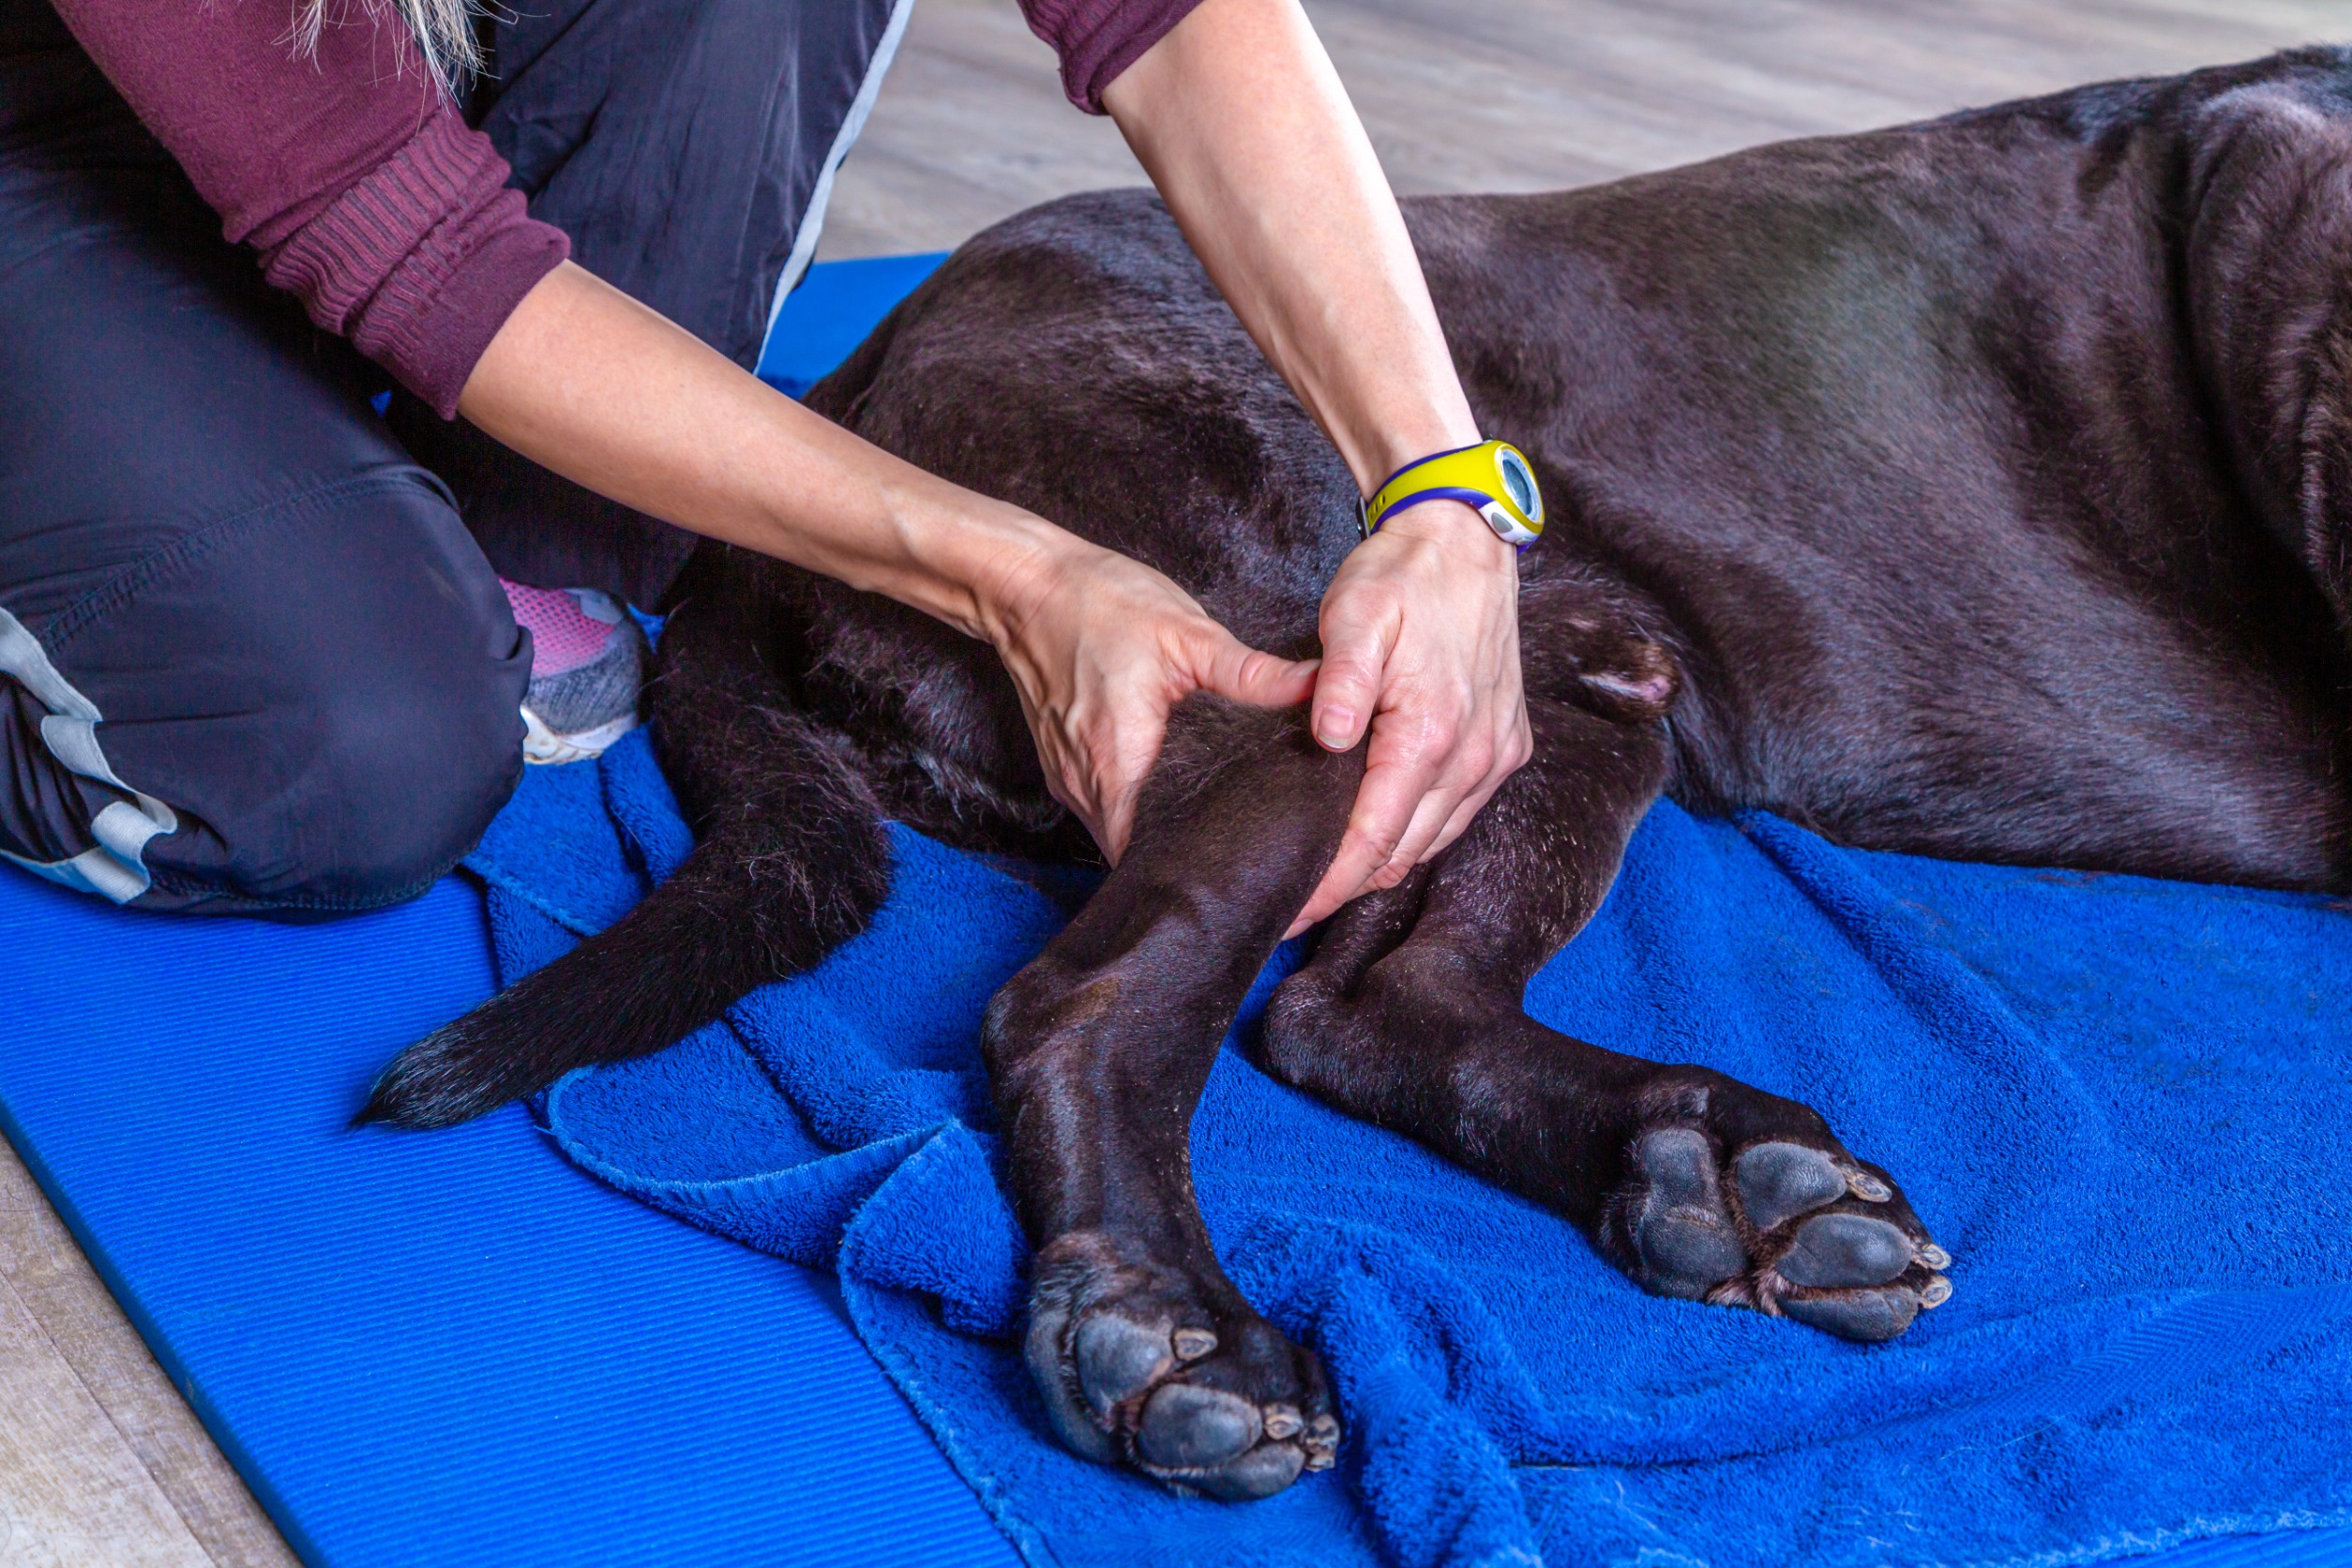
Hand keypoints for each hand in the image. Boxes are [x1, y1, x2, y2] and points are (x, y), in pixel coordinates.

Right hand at [990, 535, 1318, 862]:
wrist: (1026, 586)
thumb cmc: (1100, 604)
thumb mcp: (1186, 633)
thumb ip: (1250, 673)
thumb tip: (1317, 690)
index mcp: (1116, 762)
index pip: (1151, 854)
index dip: (1193, 864)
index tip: (1238, 859)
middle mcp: (1085, 784)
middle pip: (1136, 852)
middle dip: (1185, 852)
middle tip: (1243, 843)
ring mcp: (1068, 779)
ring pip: (1118, 833)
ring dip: (1159, 831)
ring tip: (1216, 820)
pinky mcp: (1063, 766)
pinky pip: (1104, 807)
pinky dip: (1137, 806)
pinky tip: (1175, 788)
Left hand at [1287, 500, 1530, 935]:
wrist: (1465, 540)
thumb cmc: (1402, 575)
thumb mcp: (1354, 614)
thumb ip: (1339, 680)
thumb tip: (1326, 737)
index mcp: (1432, 732)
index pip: (1375, 837)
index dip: (1330, 883)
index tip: (1289, 914)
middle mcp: (1474, 755)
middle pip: (1405, 853)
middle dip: (1349, 887)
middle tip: (1293, 909)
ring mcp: (1495, 754)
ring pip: (1434, 841)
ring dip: (1384, 865)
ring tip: (1328, 882)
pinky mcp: (1505, 746)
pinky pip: (1457, 815)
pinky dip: (1418, 835)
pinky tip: (1380, 837)